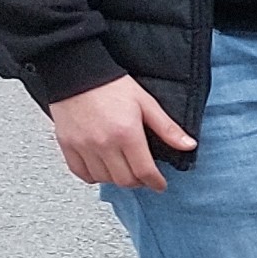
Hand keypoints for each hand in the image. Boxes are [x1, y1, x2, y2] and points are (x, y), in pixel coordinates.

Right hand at [47, 74, 194, 189]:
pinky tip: (102, 168)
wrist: (76, 73)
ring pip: (104, 179)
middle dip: (139, 182)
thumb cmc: (111, 86)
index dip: (156, 183)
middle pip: (125, 180)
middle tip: (144, 176)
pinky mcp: (67, 145)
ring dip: (116, 179)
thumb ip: (167, 128)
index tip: (160, 184)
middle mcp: (104, 143)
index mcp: (126, 134)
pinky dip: (93, 176)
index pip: (145, 172)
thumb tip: (188, 145)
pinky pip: (81, 173)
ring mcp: (83, 146)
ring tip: (124, 169)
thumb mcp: (146, 103)